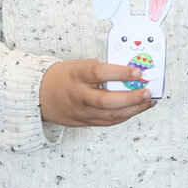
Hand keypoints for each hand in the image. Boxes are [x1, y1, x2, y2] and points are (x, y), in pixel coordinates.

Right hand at [40, 59, 155, 126]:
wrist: (39, 97)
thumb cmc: (62, 77)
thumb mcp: (77, 65)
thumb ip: (99, 68)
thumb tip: (126, 69)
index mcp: (76, 76)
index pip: (99, 73)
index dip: (120, 73)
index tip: (137, 71)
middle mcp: (78, 96)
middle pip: (106, 101)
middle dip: (130, 98)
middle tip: (147, 92)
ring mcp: (81, 112)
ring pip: (110, 116)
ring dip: (133, 109)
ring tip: (148, 101)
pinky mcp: (84, 122)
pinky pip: (108, 122)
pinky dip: (125, 116)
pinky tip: (136, 109)